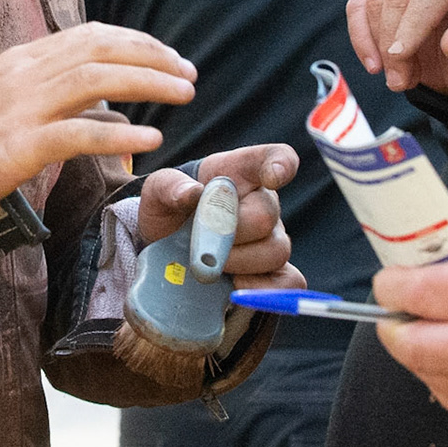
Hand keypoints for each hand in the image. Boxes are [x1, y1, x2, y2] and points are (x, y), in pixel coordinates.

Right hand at [0, 23, 193, 210]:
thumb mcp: (17, 104)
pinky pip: (79, 134)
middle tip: (189, 73)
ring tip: (183, 94)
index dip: (136, 42)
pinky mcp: (21, 145)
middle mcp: (27, 73)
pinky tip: (150, 137)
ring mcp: (24, 107)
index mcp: (27, 59)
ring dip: (147, 84)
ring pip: (96, 81)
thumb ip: (66, 102)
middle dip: (152, 57)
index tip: (169, 56)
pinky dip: (119, 133)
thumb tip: (116, 109)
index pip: (91, 35)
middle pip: (101, 49)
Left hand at [138, 144, 303, 290]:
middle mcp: (265, 203)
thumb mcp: (158, 192)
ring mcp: (273, 239)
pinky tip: (234, 288)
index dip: (281, 165)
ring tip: (210, 264)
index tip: (272, 176)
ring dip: (238, 262)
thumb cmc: (170, 212)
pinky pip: (289, 282)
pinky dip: (262, 288)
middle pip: (265, 216)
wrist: (167, 252)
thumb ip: (170, 186)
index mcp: (242, 173)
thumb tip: (193, 193)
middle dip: (228, 233)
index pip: (276, 158)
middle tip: (200, 242)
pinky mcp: (275, 274)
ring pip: (276, 251)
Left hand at [372, 232, 447, 429]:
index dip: (392, 286)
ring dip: (418, 360)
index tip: (387, 282)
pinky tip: (446, 374)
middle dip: (393, 328)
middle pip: (418, 345)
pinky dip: (447, 391)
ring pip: (437, 381)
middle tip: (392, 316)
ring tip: (419, 342)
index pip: (423, 293)